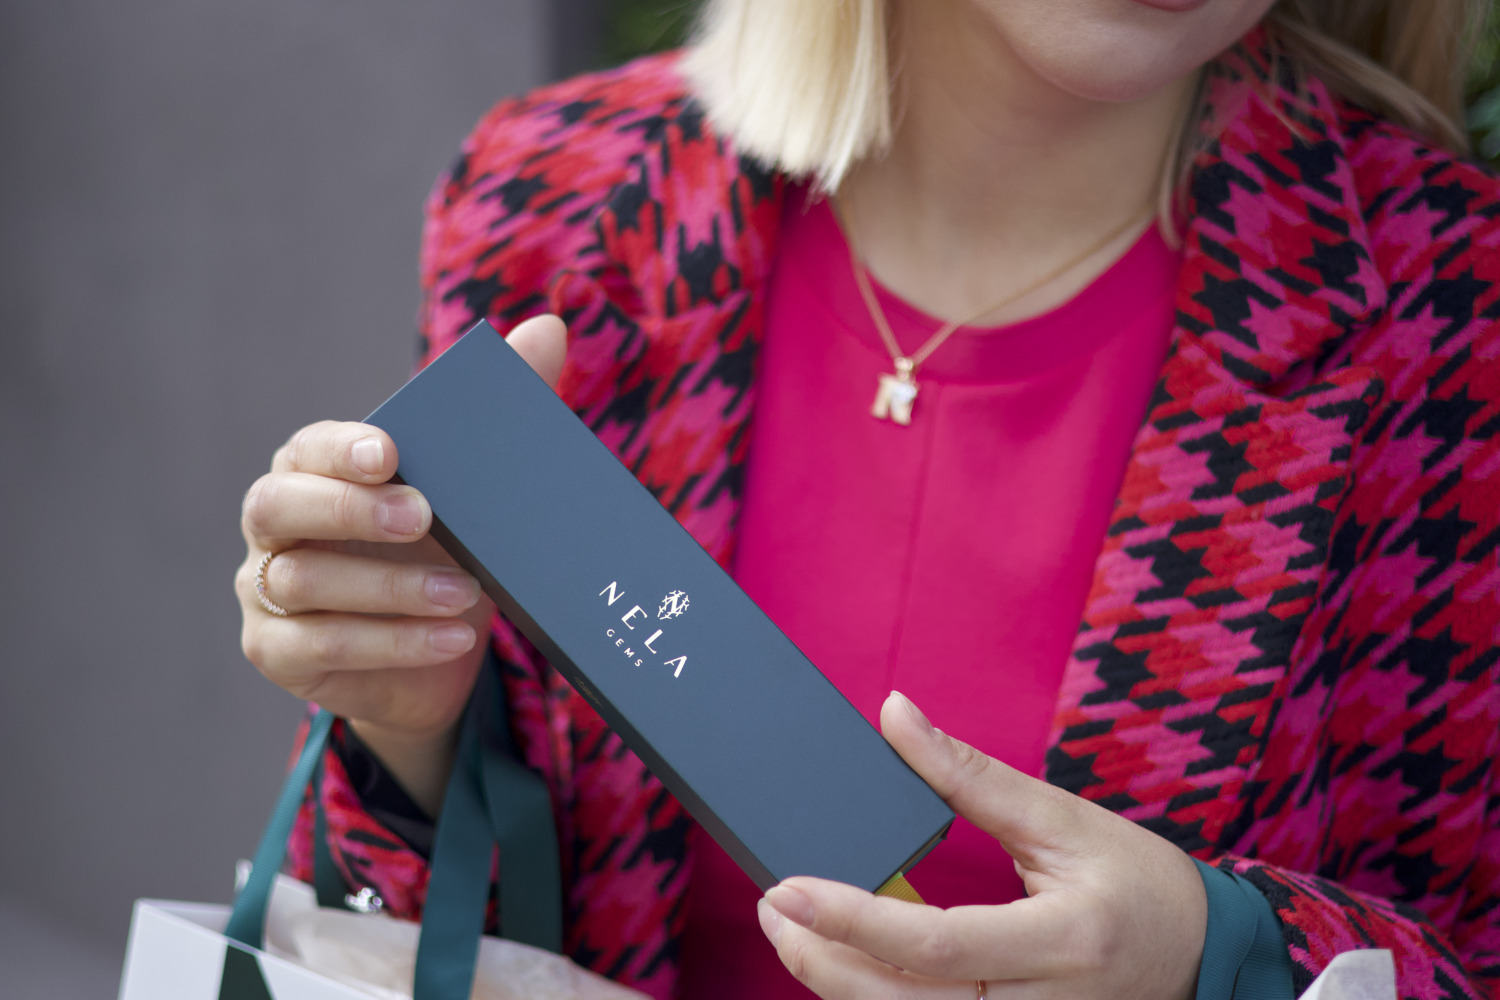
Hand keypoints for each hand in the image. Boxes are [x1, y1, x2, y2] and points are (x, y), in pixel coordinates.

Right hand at [234, 315, 568, 809]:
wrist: (436, 652)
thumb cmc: (445, 551)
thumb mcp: (477, 490)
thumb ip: (508, 408)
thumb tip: (549, 327)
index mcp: (314, 470)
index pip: (307, 448)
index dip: (339, 449)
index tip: (389, 451)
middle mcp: (275, 525)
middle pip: (276, 505)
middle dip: (349, 509)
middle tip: (423, 517)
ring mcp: (265, 590)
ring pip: (303, 582)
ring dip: (390, 589)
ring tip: (465, 594)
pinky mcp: (276, 652)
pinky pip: (321, 647)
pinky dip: (392, 643)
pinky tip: (451, 638)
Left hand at [758, 691, 1206, 999]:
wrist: (1204, 954)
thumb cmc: (1137, 881)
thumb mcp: (1061, 816)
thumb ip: (968, 773)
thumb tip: (894, 714)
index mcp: (1062, 944)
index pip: (935, 946)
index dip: (852, 921)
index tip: (788, 887)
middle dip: (821, 964)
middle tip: (771, 909)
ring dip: (840, 986)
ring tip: (793, 931)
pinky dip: (880, 998)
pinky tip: (847, 961)